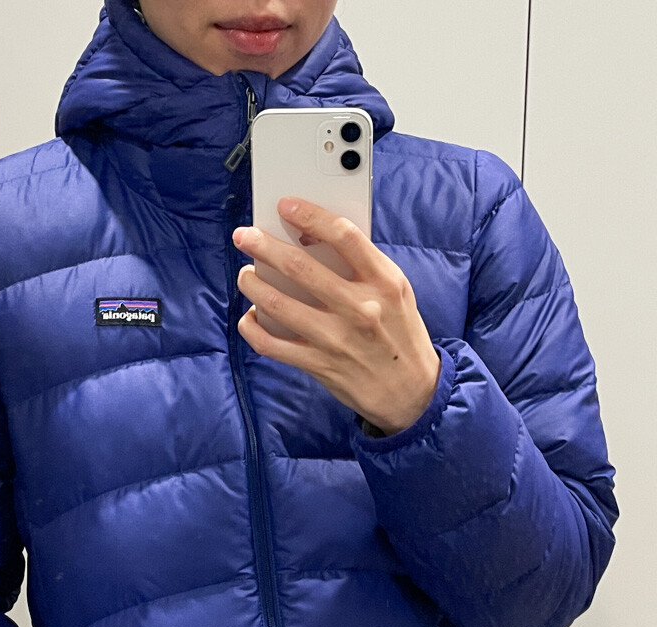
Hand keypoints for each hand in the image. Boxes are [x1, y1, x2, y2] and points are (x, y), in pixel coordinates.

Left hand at [233, 197, 441, 436]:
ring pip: (278, 304)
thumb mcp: (396, 292)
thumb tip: (313, 237)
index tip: (284, 205)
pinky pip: (272, 345)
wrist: (412, 392)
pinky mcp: (320, 365)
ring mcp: (337, 339)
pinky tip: (249, 317)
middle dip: (263, 246)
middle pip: (300, 267)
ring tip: (246, 275)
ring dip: (252, 284)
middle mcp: (360, 309)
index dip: (309, 214)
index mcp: (384, 282)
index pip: (344, 235)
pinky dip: (253, 329)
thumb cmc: (400, 333)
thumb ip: (363, 267)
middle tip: (244, 236)